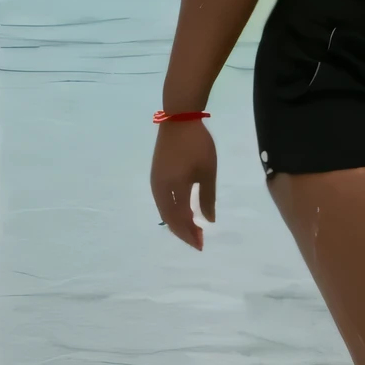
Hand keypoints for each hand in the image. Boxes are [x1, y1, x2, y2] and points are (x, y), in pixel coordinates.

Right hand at [150, 121, 216, 249]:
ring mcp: (156, 182)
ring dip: (177, 222)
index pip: (180, 220)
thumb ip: (207, 198)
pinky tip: (183, 213)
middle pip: (170, 218)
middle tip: (198, 241)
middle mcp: (159, 189)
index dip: (189, 234)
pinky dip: (173, 211)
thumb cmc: (197, 145)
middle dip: (183, 231)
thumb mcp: (207, 173)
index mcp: (172, 190)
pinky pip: (163, 201)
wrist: (179, 119)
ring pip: (165, 210)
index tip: (201, 245)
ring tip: (192, 230)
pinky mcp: (156, 175)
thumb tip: (209, 221)